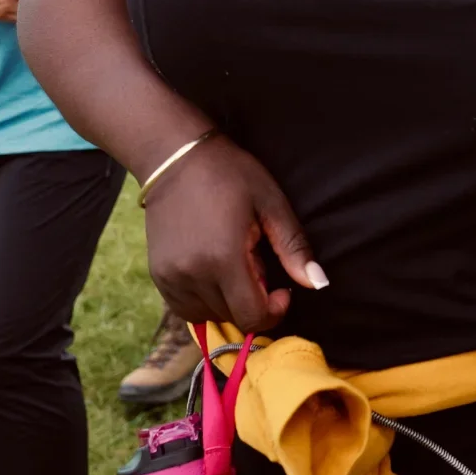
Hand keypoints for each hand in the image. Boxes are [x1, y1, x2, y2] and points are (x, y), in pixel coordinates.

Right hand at [143, 133, 326, 333]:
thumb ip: (294, 247)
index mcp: (224, 258)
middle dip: (254, 300)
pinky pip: (185, 308)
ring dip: (229, 302)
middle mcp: (192, 275)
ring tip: (235, 263)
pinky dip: (205, 301)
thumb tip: (318, 282)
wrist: (177, 158)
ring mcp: (170, 278)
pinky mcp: (157, 275)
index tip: (283, 289)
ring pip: (207, 315)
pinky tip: (214, 272)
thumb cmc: (231, 175)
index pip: (251, 316)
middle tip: (257, 262)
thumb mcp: (271, 203)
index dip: (274, 312)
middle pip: (231, 317)